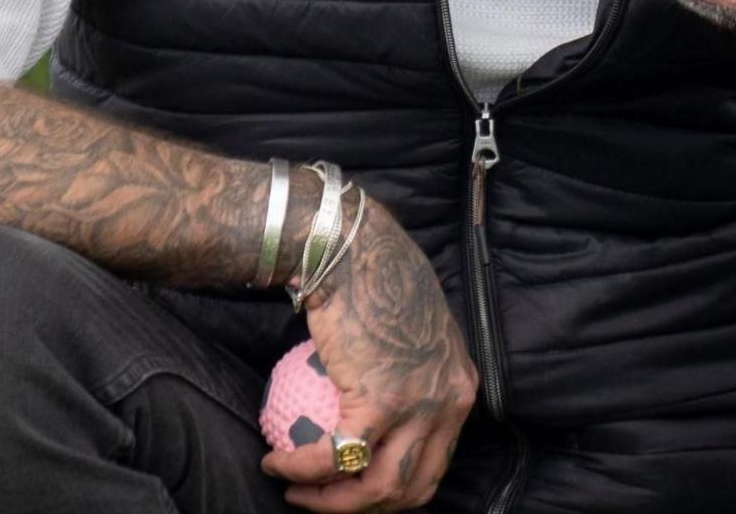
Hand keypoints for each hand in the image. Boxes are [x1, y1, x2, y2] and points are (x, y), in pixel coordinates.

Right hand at [260, 195, 476, 511]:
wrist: (351, 248)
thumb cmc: (371, 278)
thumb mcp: (411, 331)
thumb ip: (407, 373)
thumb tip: (373, 409)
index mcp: (459, 388)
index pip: (435, 461)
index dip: (394, 488)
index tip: (352, 486)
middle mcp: (449, 401)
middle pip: (413, 486)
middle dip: (364, 508)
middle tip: (322, 499)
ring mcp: (418, 404)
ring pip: (379, 486)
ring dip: (332, 502)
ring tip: (295, 491)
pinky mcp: (380, 400)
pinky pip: (335, 455)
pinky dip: (302, 469)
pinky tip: (277, 463)